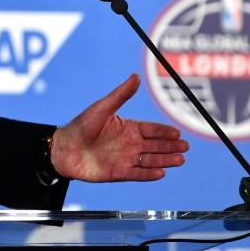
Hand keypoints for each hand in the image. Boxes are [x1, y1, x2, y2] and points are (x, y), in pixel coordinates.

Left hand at [51, 74, 187, 181]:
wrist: (64, 148)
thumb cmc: (81, 125)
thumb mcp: (103, 107)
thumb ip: (121, 94)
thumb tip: (135, 76)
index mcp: (128, 128)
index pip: (151, 130)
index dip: (165, 132)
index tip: (178, 132)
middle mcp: (129, 144)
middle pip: (155, 145)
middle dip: (171, 146)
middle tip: (185, 147)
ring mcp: (125, 159)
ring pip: (150, 160)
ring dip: (165, 160)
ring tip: (180, 160)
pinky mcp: (118, 173)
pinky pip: (137, 174)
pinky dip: (149, 174)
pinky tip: (161, 173)